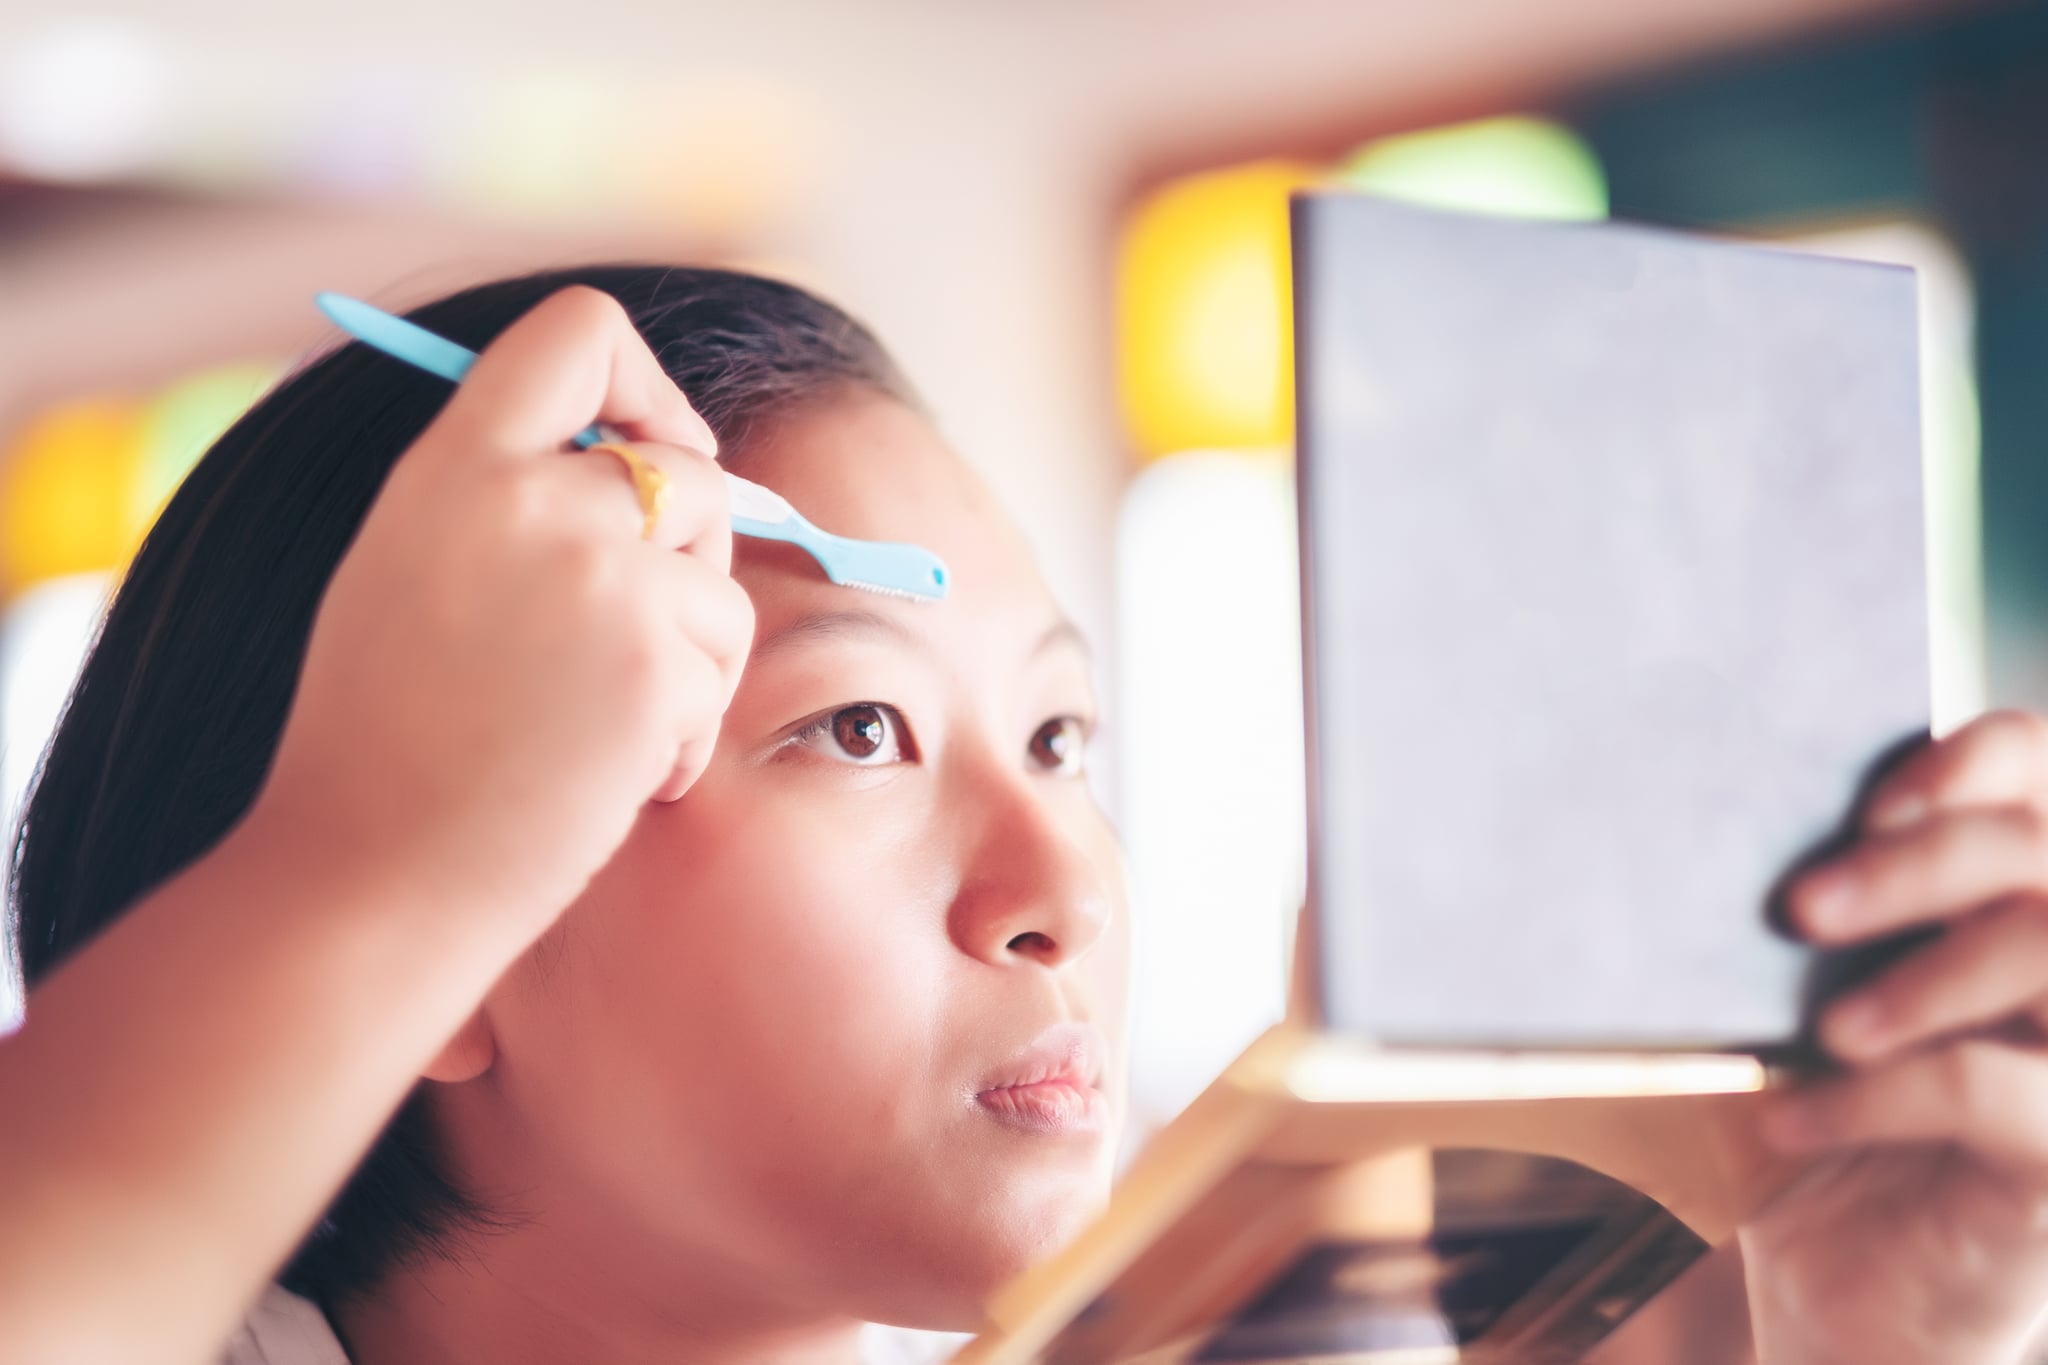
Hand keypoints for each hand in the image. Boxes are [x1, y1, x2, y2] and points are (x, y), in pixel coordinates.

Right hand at [251, 286, 753, 939]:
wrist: (372, 872)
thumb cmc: (384, 737)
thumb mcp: (408, 566)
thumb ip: (504, 494)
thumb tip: (631, 453)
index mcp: (453, 465)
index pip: (581, 332)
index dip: (647, 380)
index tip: (654, 447)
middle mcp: (529, 501)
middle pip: (691, 467)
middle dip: (692, 549)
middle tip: (635, 630)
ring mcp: (599, 581)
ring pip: (720, 585)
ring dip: (689, 657)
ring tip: (600, 722)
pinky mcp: (654, 665)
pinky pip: (722, 671)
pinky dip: (687, 731)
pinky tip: (611, 773)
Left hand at [1740, 710, 2047, 1364]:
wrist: (1839, 1285)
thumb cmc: (1829, 1116)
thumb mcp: (1819, 993)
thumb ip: (1829, 906)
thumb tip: (1738, 809)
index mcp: (2023, 903)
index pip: (2043, 769)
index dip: (1978, 761)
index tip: (1865, 803)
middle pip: (2044, 855)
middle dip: (1922, 864)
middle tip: (1802, 910)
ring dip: (1928, 976)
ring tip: (1824, 1026)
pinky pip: (1999, 1093)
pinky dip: (1881, 1096)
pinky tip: (1792, 1118)